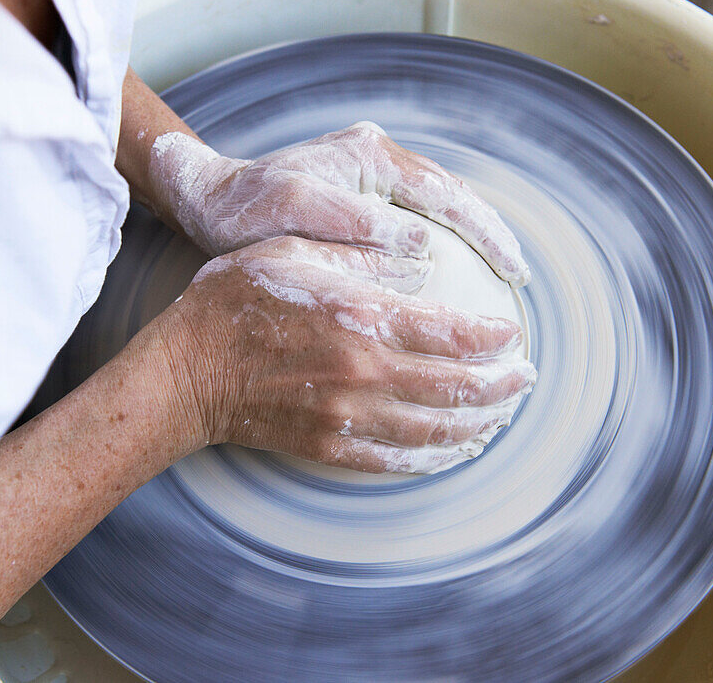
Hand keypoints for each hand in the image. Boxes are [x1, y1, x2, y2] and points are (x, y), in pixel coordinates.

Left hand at [148, 122, 530, 285]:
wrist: (209, 197)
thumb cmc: (245, 207)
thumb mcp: (293, 210)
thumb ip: (355, 223)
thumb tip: (422, 247)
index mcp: (370, 156)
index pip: (446, 195)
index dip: (485, 233)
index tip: (513, 269)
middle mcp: (378, 158)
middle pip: (453, 196)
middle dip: (490, 235)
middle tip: (520, 279)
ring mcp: (371, 175)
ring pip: (439, 208)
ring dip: (472, 239)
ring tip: (500, 279)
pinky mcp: (361, 196)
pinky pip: (416, 219)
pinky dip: (443, 244)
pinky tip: (454, 277)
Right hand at [163, 236, 535, 472]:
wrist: (186, 372)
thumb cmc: (235, 300)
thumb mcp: (295, 250)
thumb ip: (362, 253)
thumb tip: (420, 260)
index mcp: (361, 318)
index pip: (453, 334)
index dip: (494, 338)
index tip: (514, 334)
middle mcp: (364, 373)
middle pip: (457, 389)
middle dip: (502, 387)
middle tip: (526, 380)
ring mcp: (348, 417)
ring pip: (435, 431)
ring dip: (479, 425)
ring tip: (503, 416)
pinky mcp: (331, 446)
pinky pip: (399, 461)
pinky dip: (437, 458)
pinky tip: (457, 450)